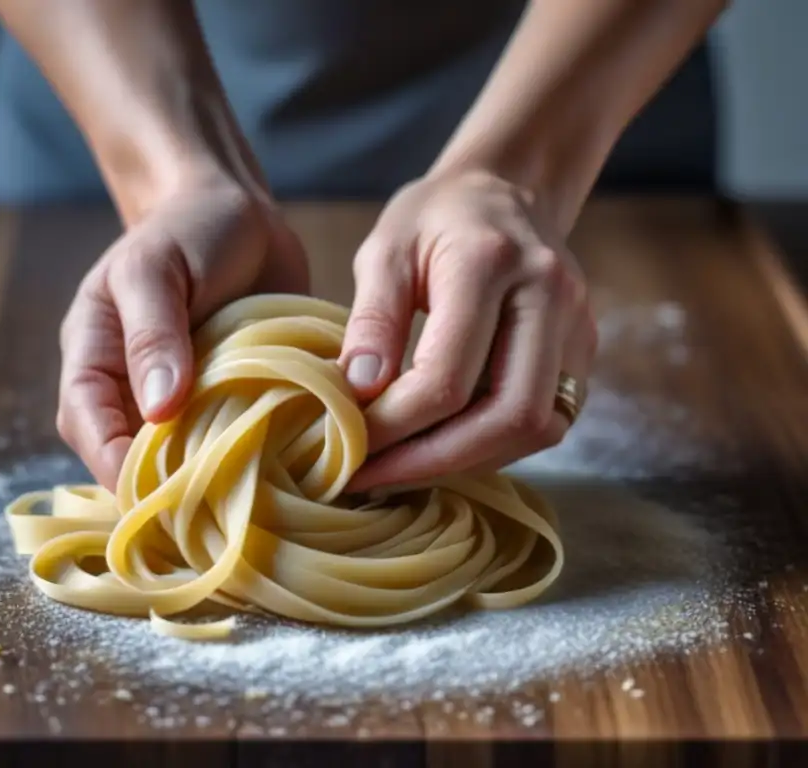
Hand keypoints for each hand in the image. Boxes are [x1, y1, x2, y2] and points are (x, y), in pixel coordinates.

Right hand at [57, 172, 309, 489]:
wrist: (241, 211)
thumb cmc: (186, 228)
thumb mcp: (156, 269)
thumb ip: (153, 334)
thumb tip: (157, 410)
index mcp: (95, 353)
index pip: (86, 423)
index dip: (112, 464)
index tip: (154, 495)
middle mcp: (131, 384)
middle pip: (126, 453)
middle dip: (158, 486)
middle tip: (204, 515)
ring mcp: (179, 396)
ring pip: (176, 455)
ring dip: (204, 478)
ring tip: (241, 503)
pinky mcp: (225, 398)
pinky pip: (224, 439)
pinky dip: (243, 457)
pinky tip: (273, 472)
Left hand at [339, 169, 596, 490]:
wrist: (505, 190)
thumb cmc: (436, 217)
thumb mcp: (385, 250)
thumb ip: (372, 319)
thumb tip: (358, 393)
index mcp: (492, 263)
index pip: (448, 377)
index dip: (395, 425)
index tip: (348, 441)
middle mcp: (549, 296)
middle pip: (509, 417)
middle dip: (435, 461)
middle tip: (374, 476)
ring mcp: (578, 326)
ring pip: (535, 429)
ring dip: (466, 460)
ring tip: (402, 466)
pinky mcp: (584, 351)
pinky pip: (545, 421)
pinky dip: (491, 444)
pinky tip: (442, 443)